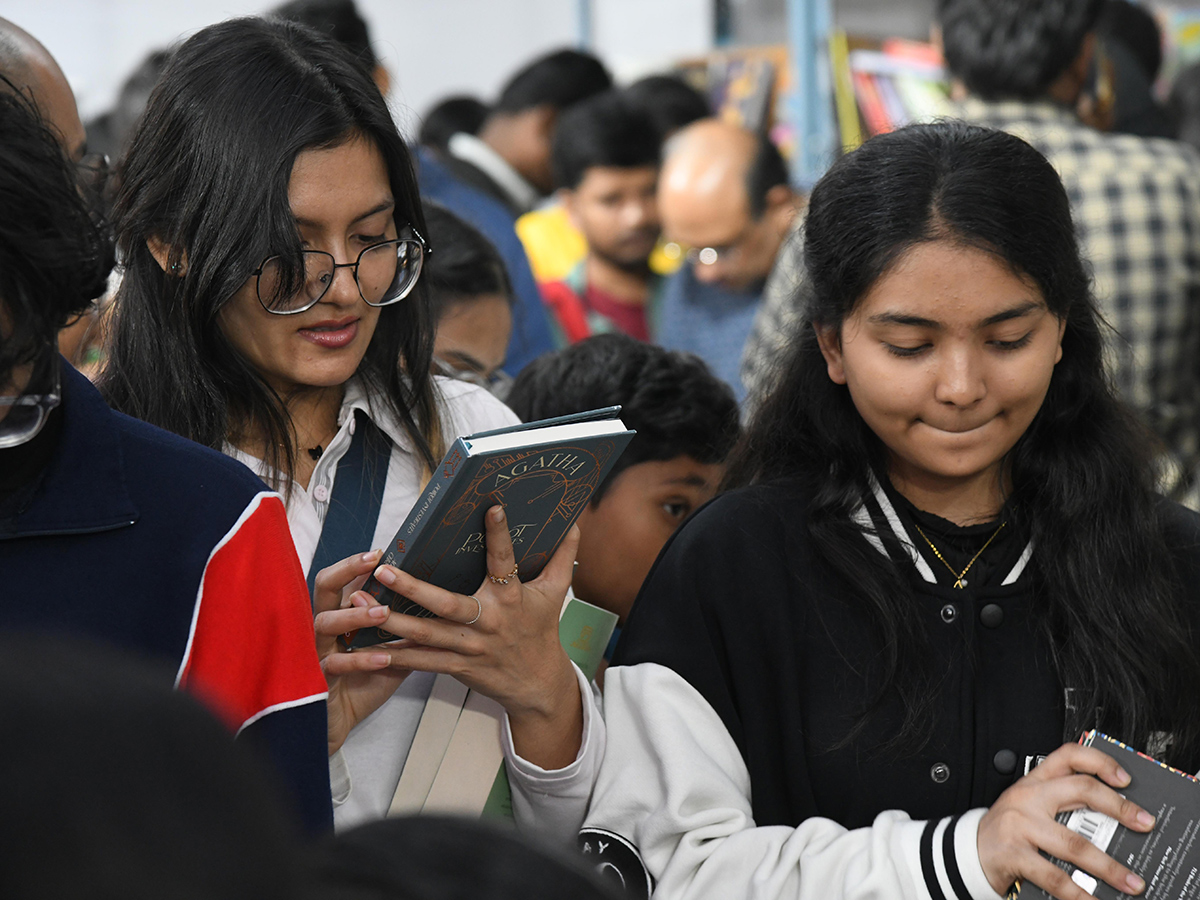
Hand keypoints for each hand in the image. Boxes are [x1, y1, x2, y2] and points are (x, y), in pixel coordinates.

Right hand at [312, 549, 412, 755]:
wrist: (340, 720)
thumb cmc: (366, 679)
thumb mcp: (391, 647)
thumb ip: (406, 624)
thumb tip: (443, 601)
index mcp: (340, 613)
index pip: (343, 578)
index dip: (357, 562)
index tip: (382, 551)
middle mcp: (324, 626)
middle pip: (323, 587)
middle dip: (346, 570)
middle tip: (374, 563)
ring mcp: (316, 650)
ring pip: (325, 622)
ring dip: (355, 616)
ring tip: (383, 612)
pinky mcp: (316, 679)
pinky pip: (335, 664)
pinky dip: (360, 660)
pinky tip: (383, 657)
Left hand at [369, 504, 582, 768]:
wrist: (538, 685)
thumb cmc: (541, 631)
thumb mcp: (556, 594)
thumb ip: (562, 557)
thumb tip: (574, 522)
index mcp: (512, 599)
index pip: (506, 562)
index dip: (500, 535)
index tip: (490, 507)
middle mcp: (489, 622)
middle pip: (447, 605)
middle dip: (414, 589)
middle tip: (384, 570)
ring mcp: (470, 648)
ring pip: (426, 635)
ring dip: (391, 622)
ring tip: (358, 605)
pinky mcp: (457, 667)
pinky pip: (422, 662)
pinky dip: (395, 656)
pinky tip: (367, 647)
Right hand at [977, 742, 1156, 899]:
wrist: (968, 851)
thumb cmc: (1008, 830)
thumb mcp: (1032, 807)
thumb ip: (1063, 805)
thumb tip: (1115, 822)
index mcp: (1035, 781)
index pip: (1068, 756)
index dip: (1100, 762)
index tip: (1126, 779)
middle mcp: (1029, 797)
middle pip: (1081, 790)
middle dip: (1120, 808)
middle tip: (1144, 824)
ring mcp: (1020, 824)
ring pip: (1075, 842)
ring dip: (1109, 866)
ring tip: (1130, 881)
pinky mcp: (1014, 853)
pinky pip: (1054, 875)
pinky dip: (1078, 893)